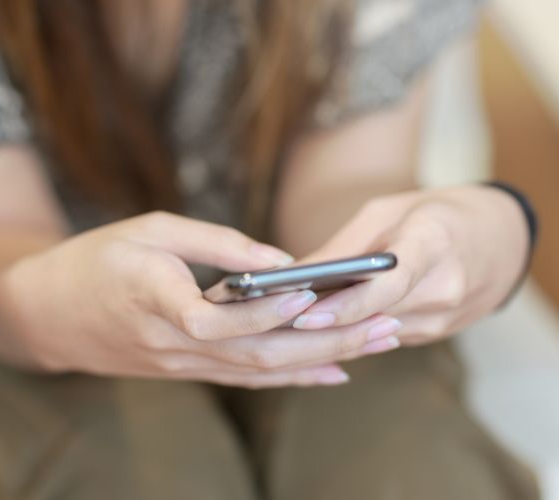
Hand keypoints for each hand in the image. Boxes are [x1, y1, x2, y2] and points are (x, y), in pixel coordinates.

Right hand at [0, 212, 402, 387]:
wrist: (45, 313)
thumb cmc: (94, 259)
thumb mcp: (147, 229)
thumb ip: (215, 244)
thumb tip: (280, 259)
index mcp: (156, 299)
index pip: (216, 317)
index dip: (266, 309)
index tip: (312, 288)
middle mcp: (172, 343)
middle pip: (257, 354)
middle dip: (325, 341)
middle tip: (383, 323)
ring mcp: (180, 364)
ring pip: (259, 372)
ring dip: (320, 361)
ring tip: (375, 343)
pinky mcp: (186, 370)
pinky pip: (245, 378)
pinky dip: (291, 377)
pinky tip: (330, 373)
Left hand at [292, 186, 529, 345]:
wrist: (500, 239)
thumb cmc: (434, 215)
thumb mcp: (387, 213)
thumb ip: (342, 249)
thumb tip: (289, 278)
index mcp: (433, 245)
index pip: (387, 286)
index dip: (345, 305)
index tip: (306, 315)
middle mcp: (443, 289)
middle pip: (374, 318)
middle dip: (322, 324)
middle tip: (273, 326)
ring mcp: (443, 319)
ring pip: (373, 336)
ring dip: (330, 334)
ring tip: (280, 329)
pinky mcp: (435, 334)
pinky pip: (383, 340)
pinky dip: (350, 335)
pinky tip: (313, 333)